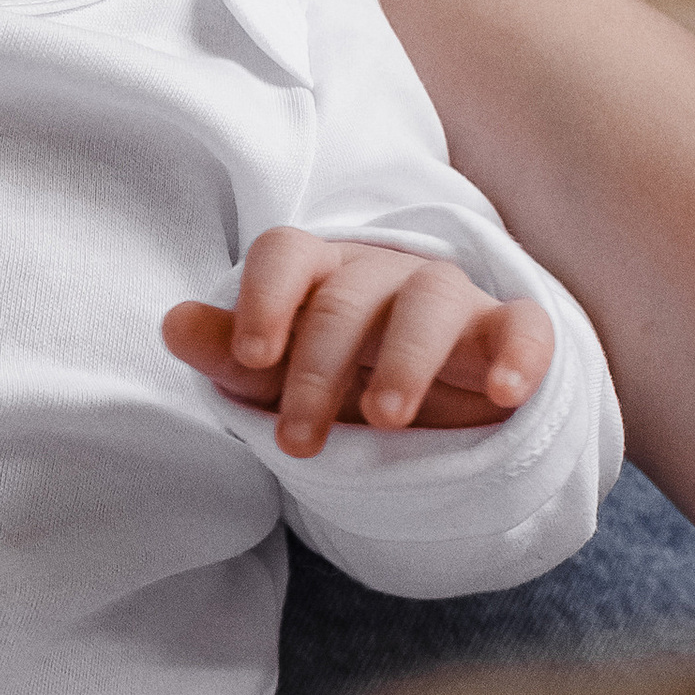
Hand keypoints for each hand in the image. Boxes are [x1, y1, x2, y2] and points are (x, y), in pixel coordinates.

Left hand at [164, 228, 553, 457]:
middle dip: (316, 369)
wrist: (434, 414)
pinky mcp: (508, 332)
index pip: (286, 253)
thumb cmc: (341, 380)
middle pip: (346, 296)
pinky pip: (522, 326)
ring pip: (430, 300)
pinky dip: (518, 354)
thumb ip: (230, 353)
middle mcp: (383, 275)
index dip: (264, 298)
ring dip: (404, 360)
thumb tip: (172, 324)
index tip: (251, 355)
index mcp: (319, 275)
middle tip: (298, 441)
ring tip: (386, 419)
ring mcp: (450, 298)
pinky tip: (504, 394)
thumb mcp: (280, 377)